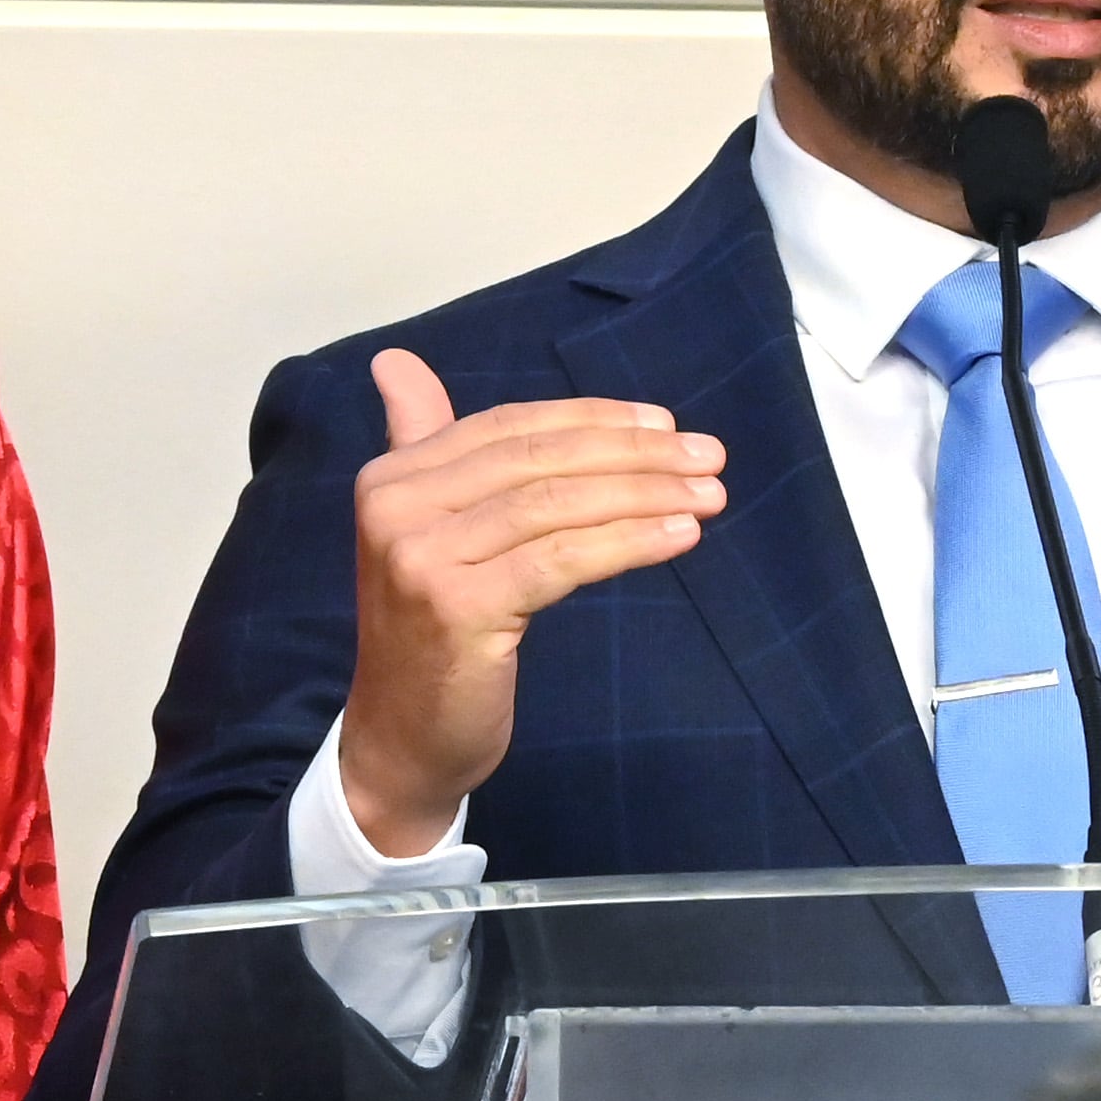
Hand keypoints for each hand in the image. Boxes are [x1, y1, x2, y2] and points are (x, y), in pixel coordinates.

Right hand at [335, 349, 726, 855]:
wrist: (402, 739)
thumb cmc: (432, 634)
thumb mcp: (424, 530)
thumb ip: (423, 445)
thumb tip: (397, 362)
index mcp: (391, 476)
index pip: (511, 426)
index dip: (593, 419)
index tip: (666, 424)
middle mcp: (397, 508)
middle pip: (538, 460)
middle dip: (634, 453)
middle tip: (709, 457)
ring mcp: (423, 559)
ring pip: (557, 505)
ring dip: (645, 494)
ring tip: (709, 496)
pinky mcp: (459, 609)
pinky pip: (562, 560)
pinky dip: (628, 541)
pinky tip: (680, 536)